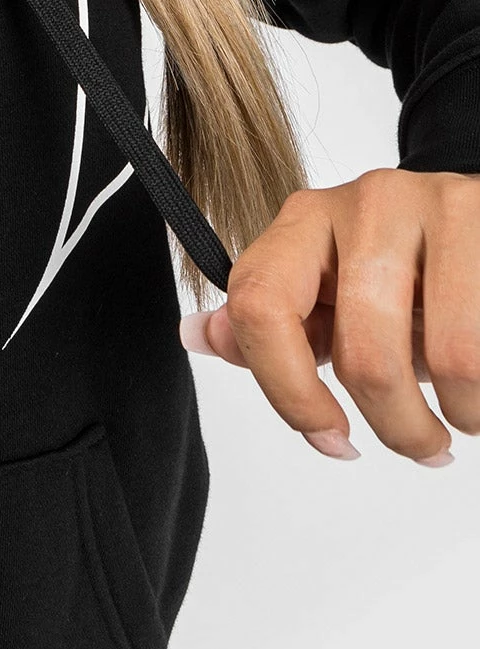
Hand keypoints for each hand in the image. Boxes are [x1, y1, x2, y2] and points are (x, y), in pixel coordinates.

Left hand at [181, 168, 479, 464]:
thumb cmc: (405, 273)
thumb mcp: (334, 297)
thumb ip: (273, 325)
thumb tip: (196, 335)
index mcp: (306, 220)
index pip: (260, 304)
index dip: (289, 392)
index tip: (332, 439)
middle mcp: (364, 202)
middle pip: (364, 353)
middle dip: (397, 426)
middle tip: (420, 445)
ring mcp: (433, 203)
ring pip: (450, 356)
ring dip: (460, 415)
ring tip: (462, 412)